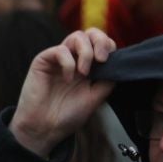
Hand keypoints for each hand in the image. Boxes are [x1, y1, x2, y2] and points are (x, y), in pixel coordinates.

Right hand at [10, 29, 116, 156]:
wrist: (46, 128)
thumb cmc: (68, 115)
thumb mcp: (96, 97)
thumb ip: (107, 80)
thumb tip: (119, 64)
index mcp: (88, 66)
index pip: (101, 44)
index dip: (108, 46)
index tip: (111, 61)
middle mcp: (74, 59)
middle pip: (90, 33)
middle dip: (100, 41)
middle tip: (102, 59)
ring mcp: (59, 58)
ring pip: (76, 37)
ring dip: (86, 52)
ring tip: (84, 72)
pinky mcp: (43, 60)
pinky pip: (60, 50)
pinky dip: (68, 63)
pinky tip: (68, 79)